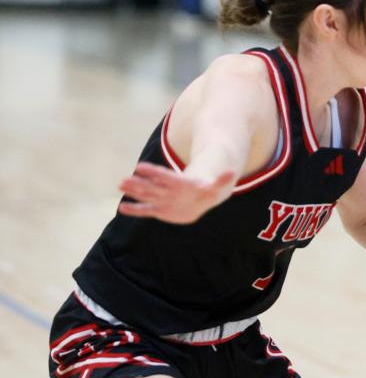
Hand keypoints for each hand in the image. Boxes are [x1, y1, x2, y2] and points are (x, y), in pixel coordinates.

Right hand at [117, 162, 234, 223]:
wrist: (199, 198)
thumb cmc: (205, 191)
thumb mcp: (214, 188)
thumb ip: (220, 180)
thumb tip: (232, 172)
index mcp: (178, 183)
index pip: (165, 177)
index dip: (153, 173)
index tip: (140, 166)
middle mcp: (167, 190)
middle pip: (152, 186)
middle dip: (139, 183)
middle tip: (125, 179)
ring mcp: (162, 199)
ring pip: (146, 195)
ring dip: (134, 191)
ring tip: (120, 185)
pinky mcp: (159, 209)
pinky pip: (145, 210)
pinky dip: (135, 210)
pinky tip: (122, 209)